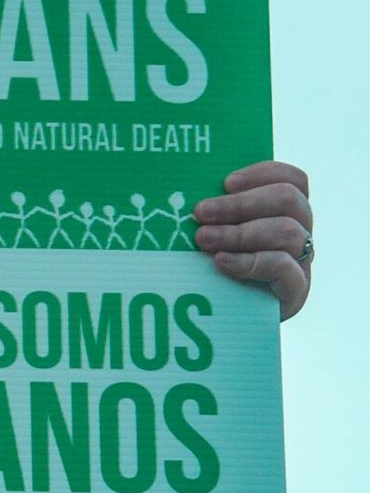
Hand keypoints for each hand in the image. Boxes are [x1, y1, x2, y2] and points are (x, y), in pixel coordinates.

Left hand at [192, 161, 312, 321]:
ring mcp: (301, 260)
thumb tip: (190, 191)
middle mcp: (300, 231)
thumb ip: (218, 212)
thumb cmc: (220, 268)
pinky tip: (220, 262)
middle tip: (200, 212)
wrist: (231, 318)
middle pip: (288, 199)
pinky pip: (283, 267)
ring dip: (239, 232)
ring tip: (203, 239)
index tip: (225, 182)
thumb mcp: (221, 233)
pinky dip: (249, 262)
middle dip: (240, 203)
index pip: (293, 179)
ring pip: (287, 231)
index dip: (262, 174)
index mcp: (286, 211)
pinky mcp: (296, 289)